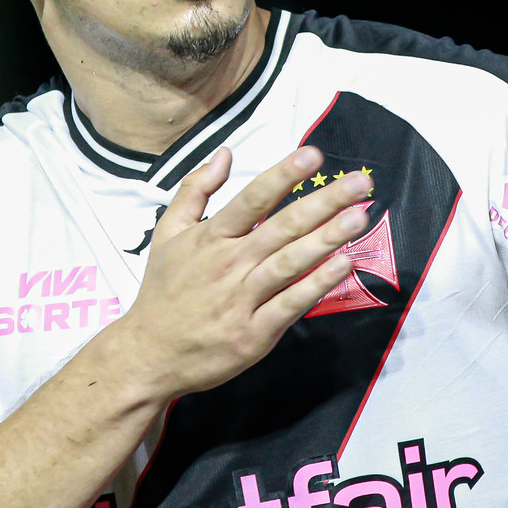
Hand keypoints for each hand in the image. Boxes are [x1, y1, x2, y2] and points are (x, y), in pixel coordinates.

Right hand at [111, 145, 371, 398]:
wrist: (148, 354)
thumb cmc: (162, 292)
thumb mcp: (167, 233)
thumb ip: (194, 190)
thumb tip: (225, 154)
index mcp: (210, 237)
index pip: (253, 198)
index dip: (283, 175)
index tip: (314, 154)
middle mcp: (229, 263)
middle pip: (282, 226)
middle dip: (324, 202)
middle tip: (360, 183)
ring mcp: (242, 299)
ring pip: (290, 263)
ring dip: (326, 239)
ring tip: (358, 218)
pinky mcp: (254, 333)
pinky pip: (290, 304)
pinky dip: (316, 286)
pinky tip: (342, 266)